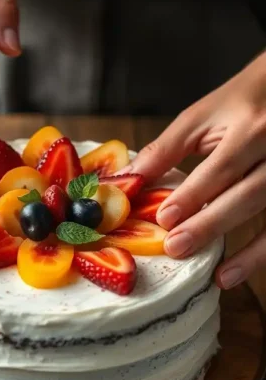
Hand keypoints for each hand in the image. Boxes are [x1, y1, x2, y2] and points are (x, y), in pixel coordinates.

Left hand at [130, 53, 265, 288]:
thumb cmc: (241, 103)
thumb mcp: (203, 115)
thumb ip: (166, 149)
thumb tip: (128, 180)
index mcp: (252, 128)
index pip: (223, 166)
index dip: (195, 194)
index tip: (164, 218)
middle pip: (250, 193)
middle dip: (212, 223)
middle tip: (177, 247)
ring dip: (250, 252)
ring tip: (219, 276)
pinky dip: (261, 254)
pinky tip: (237, 273)